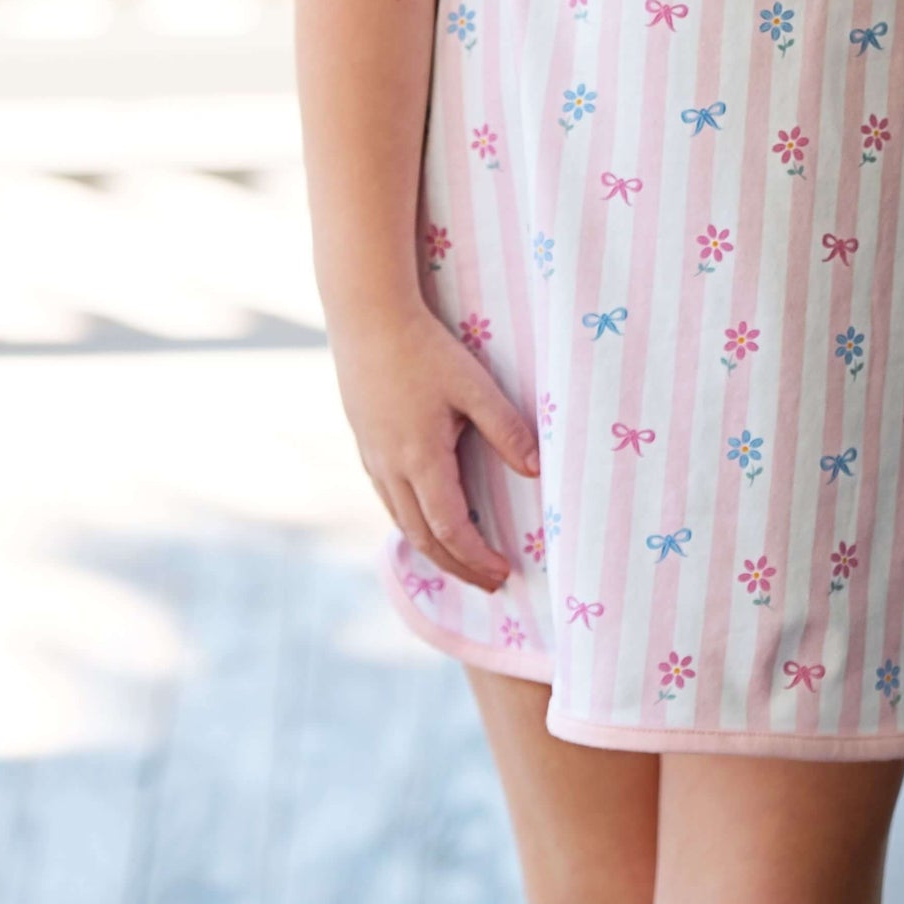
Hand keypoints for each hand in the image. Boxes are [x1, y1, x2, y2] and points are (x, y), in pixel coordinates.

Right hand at [328, 299, 540, 594]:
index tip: (503, 572)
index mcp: (421, 459)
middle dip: (458, 567)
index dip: (476, 557)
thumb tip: (537, 471)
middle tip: (491, 583)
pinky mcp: (366, 448)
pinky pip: (390, 502)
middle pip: (424, 538)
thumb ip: (506, 428)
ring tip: (464, 563)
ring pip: (403, 523)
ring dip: (434, 550)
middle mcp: (392, 470)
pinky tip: (429, 520)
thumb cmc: (426, 350)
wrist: (367, 321)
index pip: (450, 528)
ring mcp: (373, 461)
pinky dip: (413, 524)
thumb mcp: (474, 385)